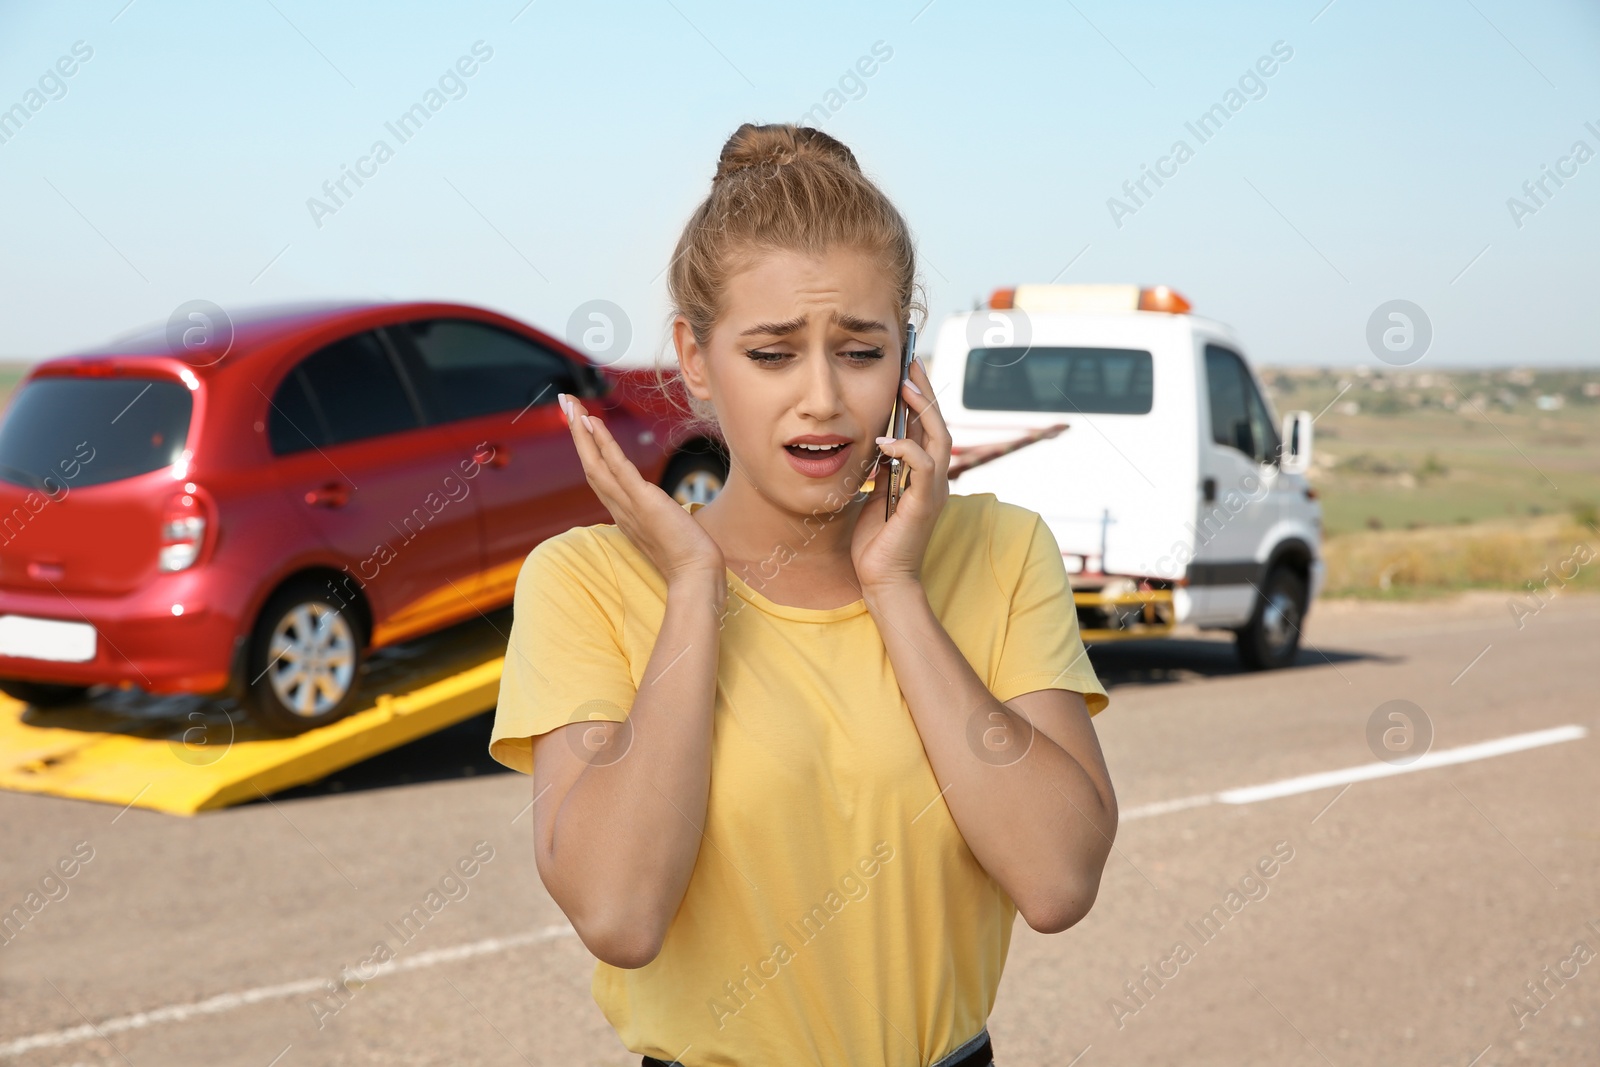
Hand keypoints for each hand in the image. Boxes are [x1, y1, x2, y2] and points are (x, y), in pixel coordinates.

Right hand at [558, 393, 725, 586]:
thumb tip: (659, 508)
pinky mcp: (642, 501)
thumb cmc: (687, 557)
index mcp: (623, 514)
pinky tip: (593, 423)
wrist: (696, 576)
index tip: (580, 425)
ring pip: (595, 464)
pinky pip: (618, 468)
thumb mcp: (664, 530)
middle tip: (564, 403)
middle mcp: (619, 509)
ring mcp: (628, 505)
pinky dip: (604, 444)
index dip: (588, 450)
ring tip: (571, 407)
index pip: (599, 476)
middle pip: (589, 465)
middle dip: (577, 433)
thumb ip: (655, 516)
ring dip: (582, 433)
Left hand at [851, 354, 948, 592]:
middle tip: (910, 362)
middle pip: (938, 423)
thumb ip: (883, 467)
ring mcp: (934, 490)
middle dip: (924, 390)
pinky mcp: (925, 503)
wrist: (883, 579)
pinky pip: (925, 466)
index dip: (917, 396)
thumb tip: (877, 439)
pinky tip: (885, 441)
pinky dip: (907, 449)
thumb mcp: (876, 492)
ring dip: (922, 409)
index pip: (925, 426)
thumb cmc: (877, 542)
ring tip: (904, 386)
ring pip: (939, 437)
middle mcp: (935, 478)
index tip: (905, 368)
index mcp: (923, 474)